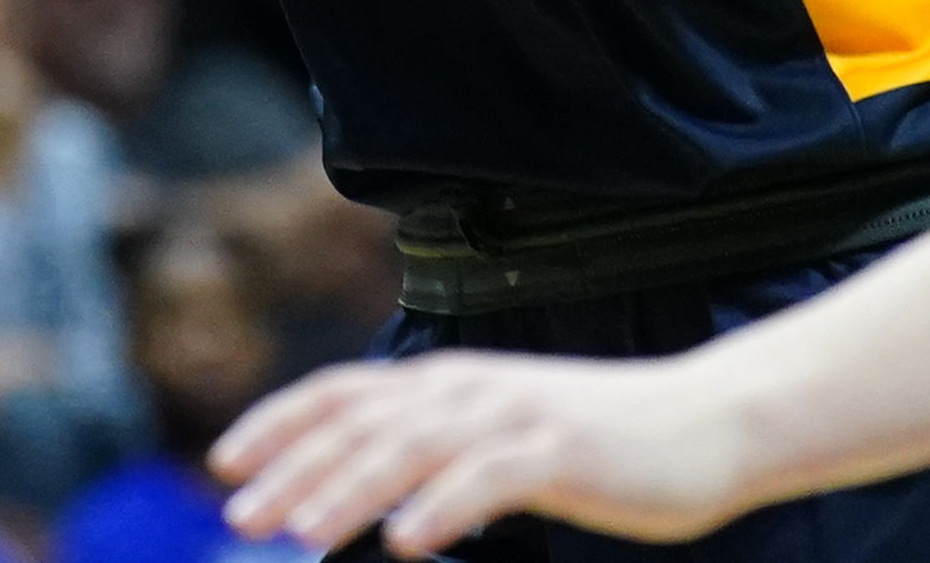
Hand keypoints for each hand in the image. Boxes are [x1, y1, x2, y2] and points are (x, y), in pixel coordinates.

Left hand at [209, 350, 762, 554]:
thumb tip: (371, 493)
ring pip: (410, 447)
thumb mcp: (501, 437)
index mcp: (447, 385)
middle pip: (359, 424)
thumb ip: (438, 450)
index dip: (278, 424)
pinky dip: (441, 508)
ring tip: (301, 533)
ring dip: (349, 490)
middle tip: (238, 516)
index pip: (341, 394)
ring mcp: (514, 418)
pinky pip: (489, 479)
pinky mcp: (561, 452)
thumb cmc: (598, 441)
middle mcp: (468, 391)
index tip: (223, 465)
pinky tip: (404, 544)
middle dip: (291, 468)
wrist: (706, 423)